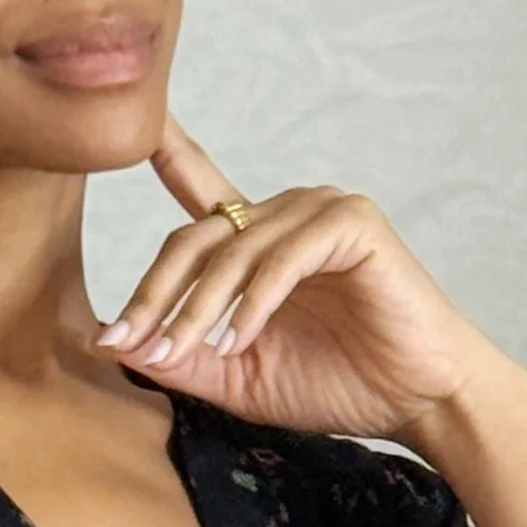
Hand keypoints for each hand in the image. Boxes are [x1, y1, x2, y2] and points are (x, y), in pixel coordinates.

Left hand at [91, 111, 513, 444]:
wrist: (418, 402)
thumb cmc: (338, 385)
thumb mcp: (238, 379)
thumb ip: (181, 358)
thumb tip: (108, 343)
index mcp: (257, 242)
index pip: (198, 190)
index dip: (166, 154)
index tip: (131, 125)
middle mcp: (285, 214)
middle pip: (195, 237)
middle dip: (155, 293)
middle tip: (127, 342)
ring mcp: (320, 212)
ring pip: (234, 251)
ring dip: (200, 305)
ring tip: (184, 352)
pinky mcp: (353, 223)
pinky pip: (283, 257)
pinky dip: (256, 300)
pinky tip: (241, 339)